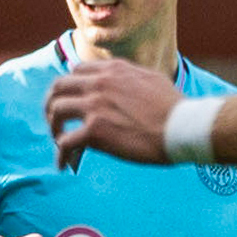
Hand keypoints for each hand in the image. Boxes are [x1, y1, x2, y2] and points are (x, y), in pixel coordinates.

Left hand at [47, 51, 183, 161]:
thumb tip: (122, 82)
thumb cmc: (175, 108)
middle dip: (51, 104)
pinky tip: (65, 165)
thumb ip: (130, 77)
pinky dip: (61, 155)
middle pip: (58, 87)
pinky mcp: (95, 130)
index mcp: (113, 70)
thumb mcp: (151, 79)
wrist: (184, 127)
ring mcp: (95, 105)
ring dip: (54, 128)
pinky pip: (66, 142)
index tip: (70, 101)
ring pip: (56, 111)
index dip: (69, 87)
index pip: (76, 71)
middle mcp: (100, 83)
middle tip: (55, 121)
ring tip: (60, 142)